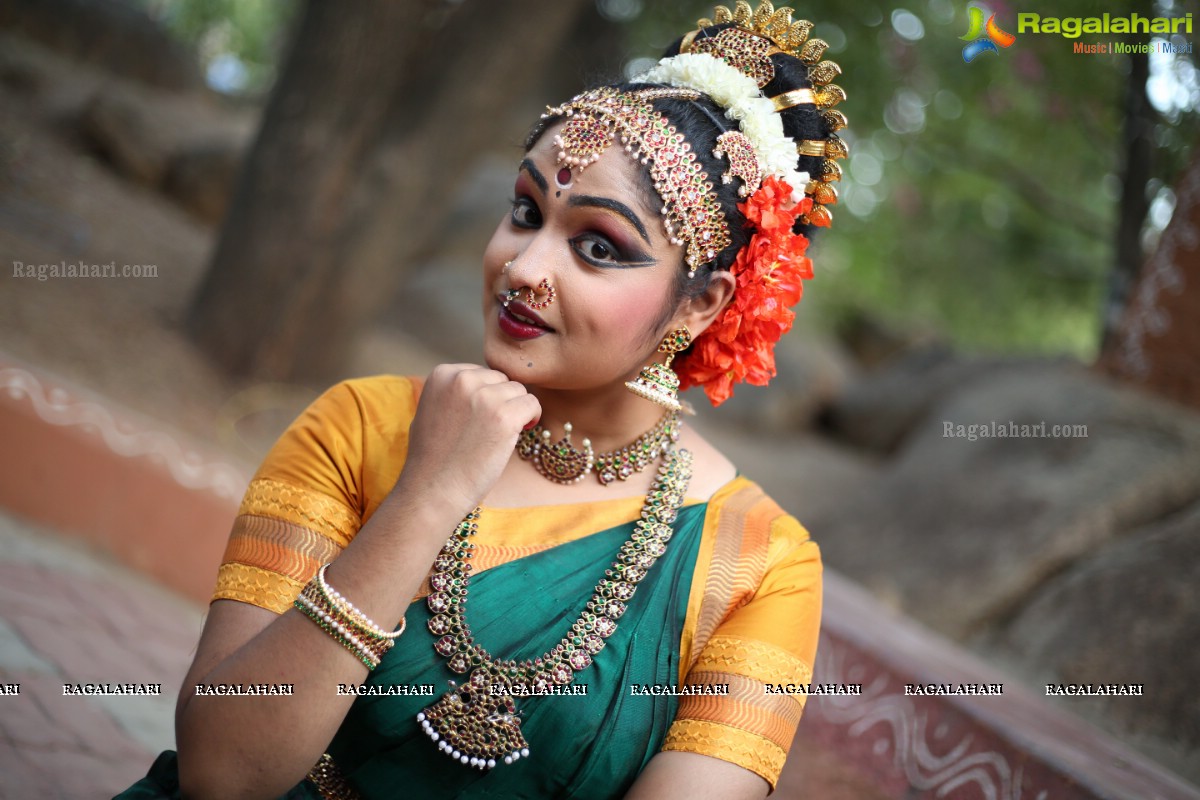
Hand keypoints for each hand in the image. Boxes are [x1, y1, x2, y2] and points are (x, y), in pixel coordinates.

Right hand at [390, 364, 539, 518]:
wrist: (432, 491)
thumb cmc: (431, 459)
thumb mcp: (430, 411)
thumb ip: (452, 392)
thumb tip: (480, 383)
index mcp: (443, 374)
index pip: (481, 373)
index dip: (485, 397)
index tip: (479, 419)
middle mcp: (463, 379)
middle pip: (501, 379)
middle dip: (501, 402)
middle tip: (489, 431)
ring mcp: (484, 397)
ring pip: (519, 391)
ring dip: (515, 411)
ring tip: (498, 435)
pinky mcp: (504, 416)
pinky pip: (532, 404)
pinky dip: (531, 418)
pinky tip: (518, 434)